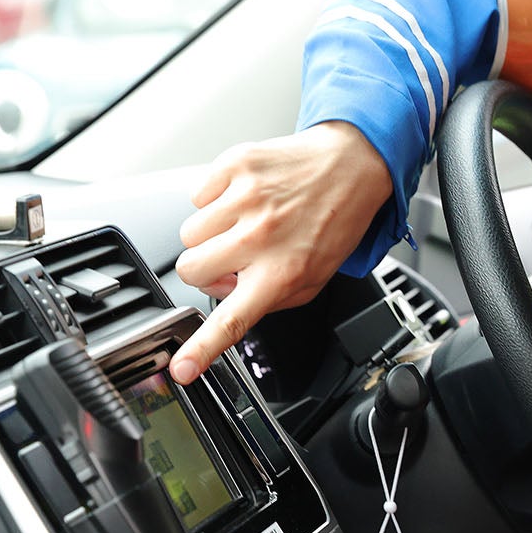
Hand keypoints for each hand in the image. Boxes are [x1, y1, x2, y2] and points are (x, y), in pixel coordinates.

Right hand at [170, 121, 393, 384]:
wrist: (351, 164)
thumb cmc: (335, 221)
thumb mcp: (315, 277)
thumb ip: (269, 298)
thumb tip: (225, 299)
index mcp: (282, 272)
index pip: (232, 320)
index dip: (201, 348)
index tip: (181, 368)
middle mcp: (261, 237)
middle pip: (190, 269)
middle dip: (205, 269)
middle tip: (233, 258)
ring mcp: (245, 198)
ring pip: (188, 233)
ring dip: (211, 233)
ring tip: (245, 223)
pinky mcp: (235, 166)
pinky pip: (196, 195)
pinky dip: (215, 199)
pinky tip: (245, 198)